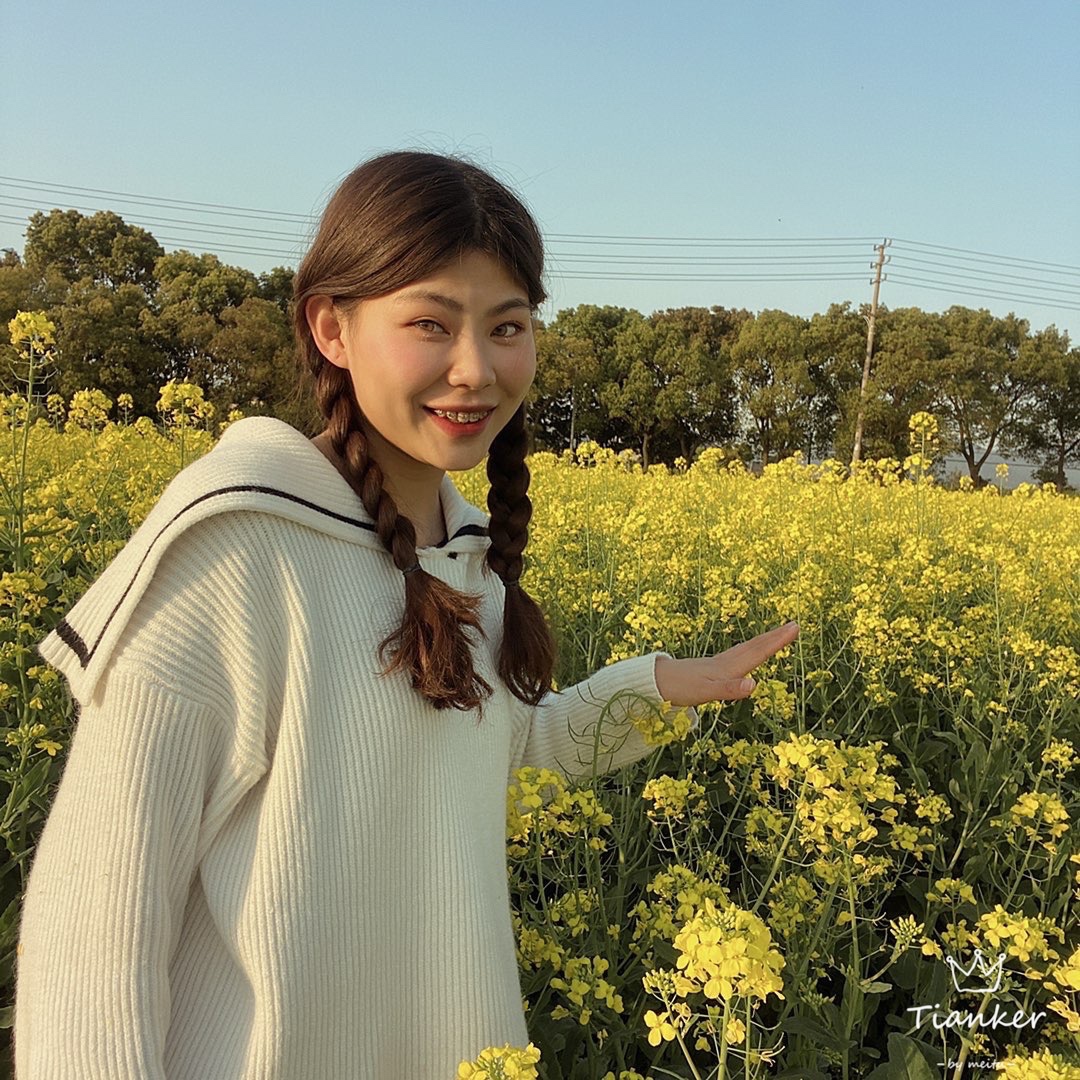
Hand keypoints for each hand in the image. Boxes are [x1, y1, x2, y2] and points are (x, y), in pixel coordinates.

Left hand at [654, 622, 799, 706]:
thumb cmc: (679, 689)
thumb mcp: (705, 693)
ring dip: (763, 642)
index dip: (778, 641)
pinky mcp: (711, 669)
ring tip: (777, 635)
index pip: (758, 651)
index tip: (795, 627)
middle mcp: (725, 662)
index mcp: (728, 667)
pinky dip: (749, 653)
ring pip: (746, 650)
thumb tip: (754, 684)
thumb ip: (729, 689)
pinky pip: (737, 657)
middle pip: (755, 646)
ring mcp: (718, 665)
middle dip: (775, 637)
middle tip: (794, 625)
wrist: (654, 683)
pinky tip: (746, 656)